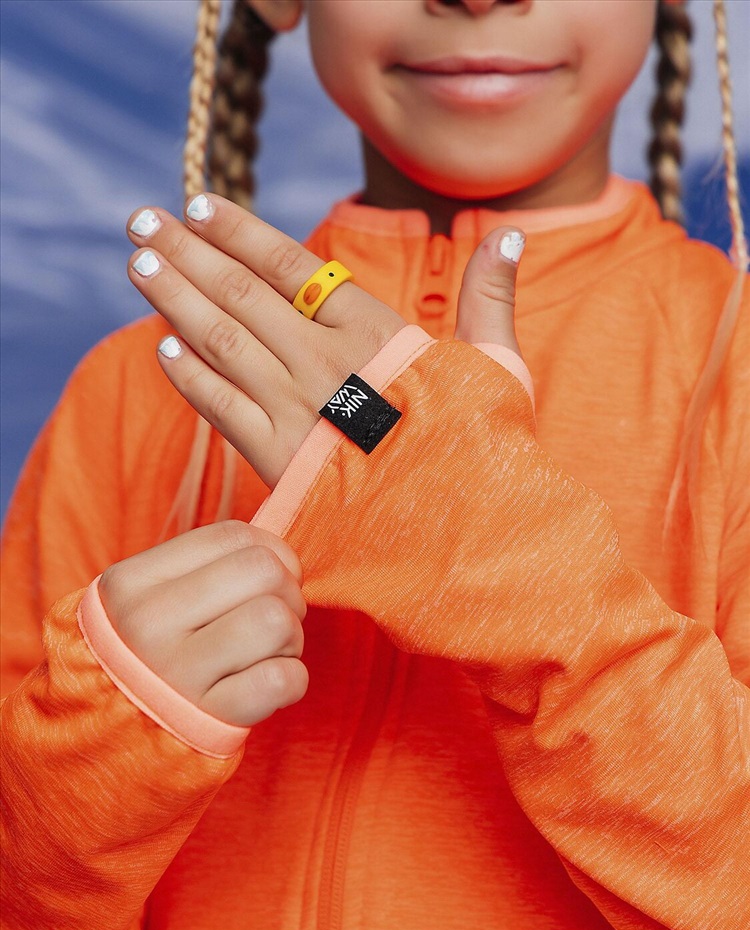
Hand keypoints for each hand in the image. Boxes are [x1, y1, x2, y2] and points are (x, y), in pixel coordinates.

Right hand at [98, 521, 307, 726]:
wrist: (117, 730)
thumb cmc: (155, 649)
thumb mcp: (152, 596)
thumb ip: (210, 563)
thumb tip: (284, 551)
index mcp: (130, 583)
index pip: (232, 535)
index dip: (271, 551)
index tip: (269, 576)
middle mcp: (148, 626)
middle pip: (264, 572)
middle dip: (286, 592)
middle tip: (271, 616)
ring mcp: (178, 676)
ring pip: (277, 622)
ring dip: (289, 639)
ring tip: (264, 652)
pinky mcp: (212, 718)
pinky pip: (285, 679)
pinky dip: (291, 679)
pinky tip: (265, 683)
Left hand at [126, 194, 523, 487]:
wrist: (467, 533)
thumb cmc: (487, 449)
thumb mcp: (499, 365)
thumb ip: (491, 298)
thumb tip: (510, 237)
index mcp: (375, 332)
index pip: (291, 265)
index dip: (239, 232)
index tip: (199, 206)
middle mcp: (326, 362)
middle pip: (241, 295)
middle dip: (186, 254)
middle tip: (140, 219)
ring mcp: (298, 411)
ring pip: (221, 341)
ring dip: (174, 300)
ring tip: (137, 264)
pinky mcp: (281, 462)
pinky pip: (222, 409)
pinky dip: (190, 376)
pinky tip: (163, 347)